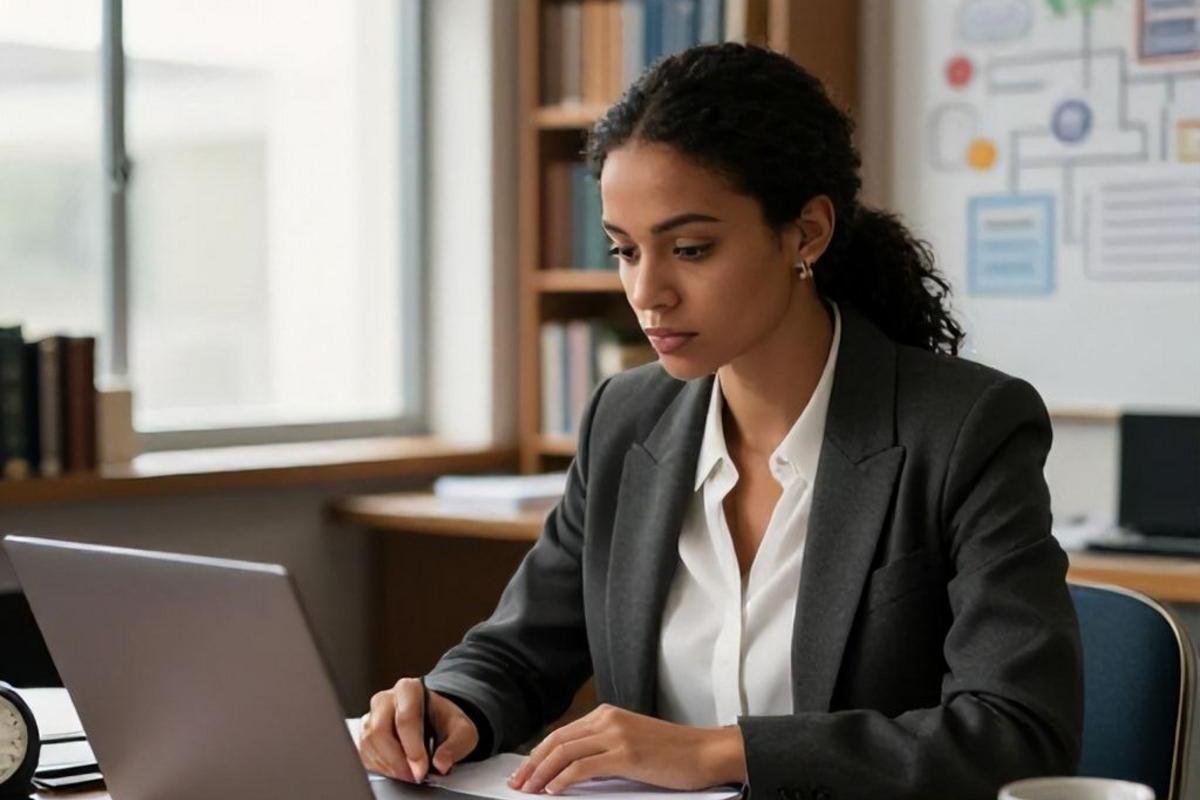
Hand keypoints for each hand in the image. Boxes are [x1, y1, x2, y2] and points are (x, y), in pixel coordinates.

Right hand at [357, 677, 479, 782]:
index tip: (421, 769)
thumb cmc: (445, 722)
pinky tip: (396, 772)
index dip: (413, 748)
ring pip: (369, 744)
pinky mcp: (365, 735)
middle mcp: (386, 700)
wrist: (435, 721)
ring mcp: (372, 716)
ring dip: (388, 766)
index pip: (405, 718)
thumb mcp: (462, 730)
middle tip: (412, 777)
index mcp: (409, 689)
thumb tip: (441, 763)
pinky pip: (364, 754)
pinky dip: (380, 768)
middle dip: (397, 760)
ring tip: (407, 776)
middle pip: (380, 731)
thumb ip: (456, 745)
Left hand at [507, 704, 745, 793]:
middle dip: (532, 764)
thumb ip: (604, 749)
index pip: (562, 734)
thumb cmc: (673, 753)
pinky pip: (583, 766)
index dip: (538, 753)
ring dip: (541, 773)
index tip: (525, 771)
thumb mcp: (632, 743)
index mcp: (608, 715)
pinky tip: (553, 790)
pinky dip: (563, 778)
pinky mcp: (625, 754)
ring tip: (529, 789)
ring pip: (565, 752)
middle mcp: (608, 720)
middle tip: (518, 783)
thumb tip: (572, 770)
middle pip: (557, 741)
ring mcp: (616, 735)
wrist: (705, 752)